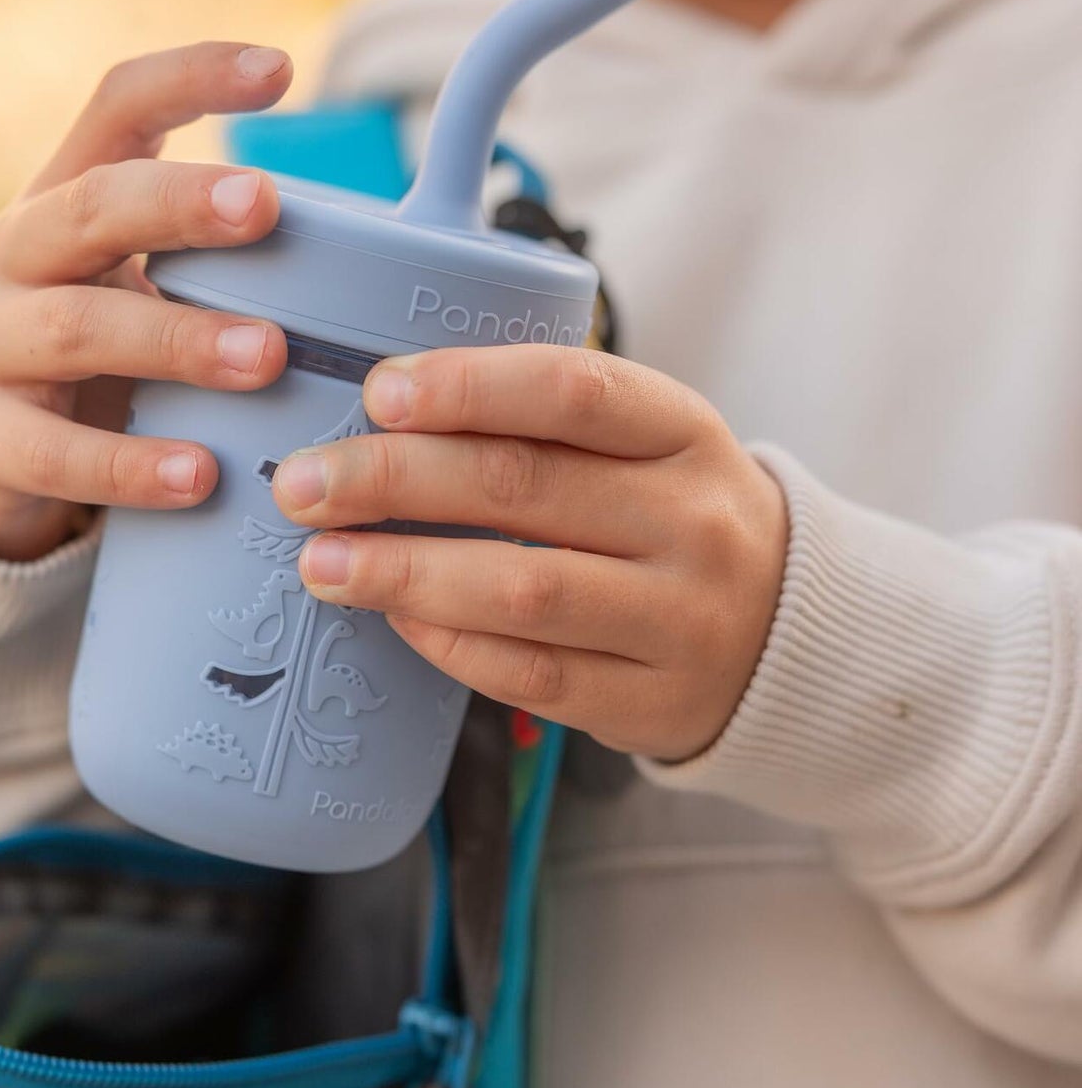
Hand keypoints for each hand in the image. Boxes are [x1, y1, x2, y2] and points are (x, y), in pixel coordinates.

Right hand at [0, 42, 292, 560]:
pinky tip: (199, 476)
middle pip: (92, 207)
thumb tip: (367, 251)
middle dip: (180, 203)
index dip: (190, 78)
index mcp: (61, 199)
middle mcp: (13, 255)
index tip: (278, 68)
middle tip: (266, 207)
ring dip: (178, 340)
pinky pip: (56, 453)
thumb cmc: (83, 344)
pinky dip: (130, 465)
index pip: (116, 109)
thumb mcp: (123, 276)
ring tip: (266, 358)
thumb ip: (205, 254)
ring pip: (79, 328)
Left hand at [270, 345, 787, 759]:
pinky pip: (532, 674)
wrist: (785, 630)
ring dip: (405, 572)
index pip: (572, 391)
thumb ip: (541, 424)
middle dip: (396, 479)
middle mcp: (692, 520)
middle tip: (303, 484)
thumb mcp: (644, 446)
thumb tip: (382, 413)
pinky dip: (451, 642)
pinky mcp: (650, 700)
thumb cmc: (671, 514)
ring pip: (522, 589)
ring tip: (322, 562)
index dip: (468, 387)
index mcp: (684, 431)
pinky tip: (395, 617)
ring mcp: (679, 618)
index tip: (377, 392)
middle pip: (525, 486)